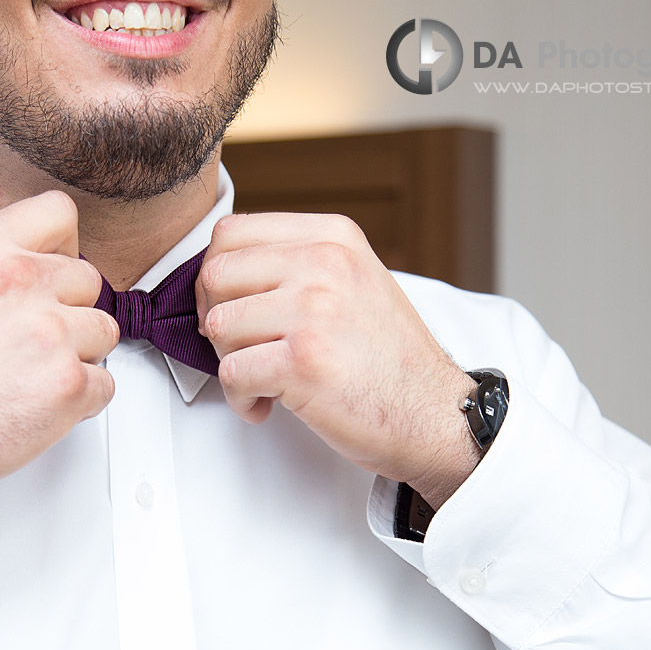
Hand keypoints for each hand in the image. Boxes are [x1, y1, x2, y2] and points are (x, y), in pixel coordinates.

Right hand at [0, 191, 117, 527]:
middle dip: (68, 310)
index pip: (58, 212)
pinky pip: (105, 383)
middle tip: (30, 342)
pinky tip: (38, 405)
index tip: (52, 272)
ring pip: (103, 331)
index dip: (62, 246)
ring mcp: (50, 333)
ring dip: (78, 355)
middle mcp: (21, 281)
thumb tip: (26, 262)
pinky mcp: (68, 385)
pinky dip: (81, 400)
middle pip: (88, 279)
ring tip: (30, 376)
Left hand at [195, 212, 479, 507]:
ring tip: (263, 379)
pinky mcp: (302, 361)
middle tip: (243, 349)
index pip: (231, 233)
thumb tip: (222, 269)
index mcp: (331, 237)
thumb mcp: (353, 281)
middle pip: (214, 275)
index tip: (234, 309)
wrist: (436, 416)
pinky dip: (240, 399)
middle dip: (215, 320)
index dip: (218, 277)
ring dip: (229, 362)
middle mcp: (323, 263)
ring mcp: (313, 310)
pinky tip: (266, 405)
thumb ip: (297, 263)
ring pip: (216, 325)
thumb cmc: (387, 358)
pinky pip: (231, 373)